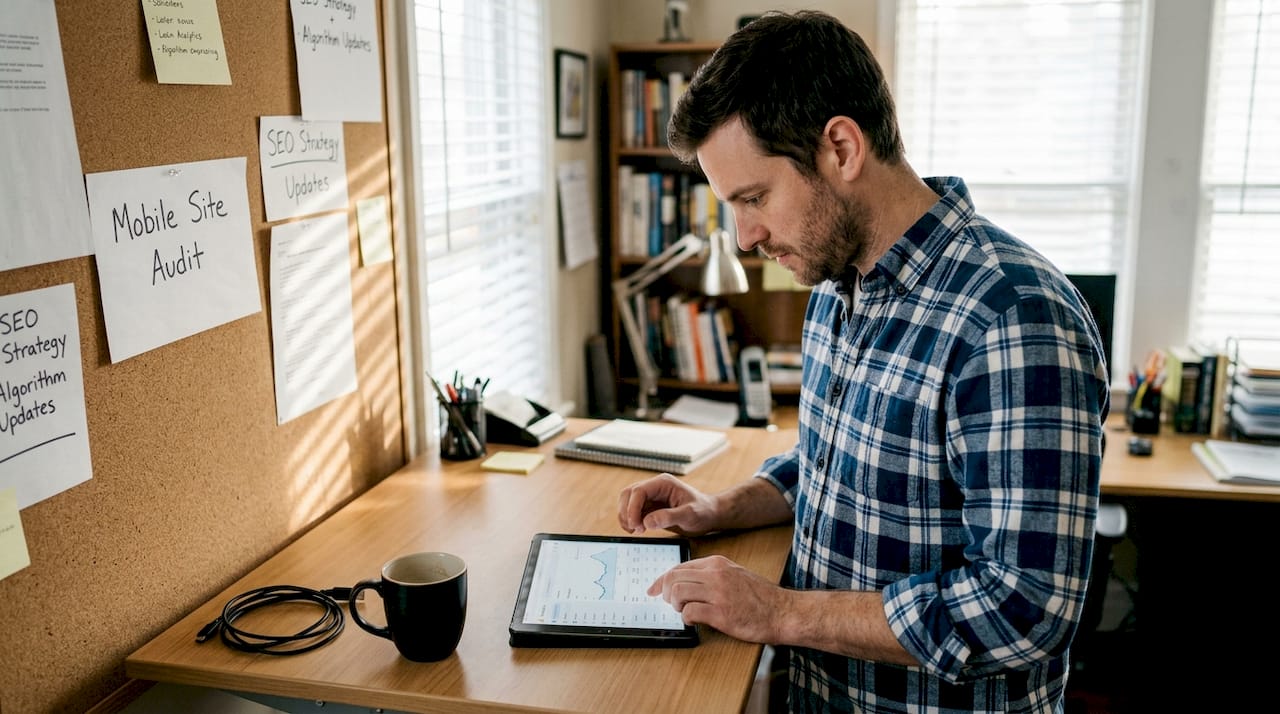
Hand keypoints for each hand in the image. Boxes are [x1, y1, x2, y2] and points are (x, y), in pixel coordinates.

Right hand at [617, 473, 719, 534]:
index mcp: (663, 483)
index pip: (639, 491)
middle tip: (635, 529)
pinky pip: (633, 511)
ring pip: (627, 501)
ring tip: (636, 531)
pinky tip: (638, 530)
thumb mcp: (690, 515)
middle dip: (626, 512)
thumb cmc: (703, 511)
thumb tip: (647, 522)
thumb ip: (669, 517)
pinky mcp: (650, 506)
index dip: (632, 508)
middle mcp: (655, 486)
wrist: (709, 515)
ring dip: (626, 516)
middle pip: (628, 494)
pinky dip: (631, 520)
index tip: (636, 525)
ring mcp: (651, 496)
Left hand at [648, 555, 782, 642]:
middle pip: (673, 578)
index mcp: (717, 563)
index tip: (653, 589)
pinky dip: (686, 618)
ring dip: (675, 605)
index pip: (679, 566)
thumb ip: (710, 575)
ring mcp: (718, 593)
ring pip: (677, 593)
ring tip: (684, 611)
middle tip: (668, 603)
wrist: (782, 612)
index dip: (661, 580)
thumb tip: (683, 582)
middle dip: (664, 592)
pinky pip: (689, 612)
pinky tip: (694, 620)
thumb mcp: (734, 574)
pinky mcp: (721, 613)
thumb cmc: (760, 597)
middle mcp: (716, 574)